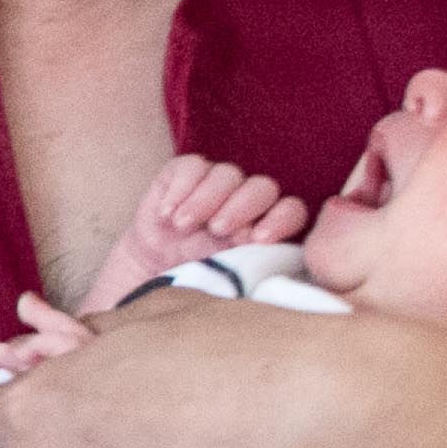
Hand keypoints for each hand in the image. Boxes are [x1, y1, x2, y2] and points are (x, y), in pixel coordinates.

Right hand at [79, 153, 307, 308]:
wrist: (155, 274)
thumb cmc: (200, 280)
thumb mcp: (230, 280)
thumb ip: (251, 268)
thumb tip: (259, 256)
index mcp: (267, 227)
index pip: (291, 211)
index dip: (280, 220)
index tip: (259, 239)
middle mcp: (246, 201)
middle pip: (262, 187)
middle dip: (241, 207)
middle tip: (217, 230)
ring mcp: (217, 184)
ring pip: (226, 174)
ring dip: (206, 199)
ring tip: (183, 226)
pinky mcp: (184, 173)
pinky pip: (191, 166)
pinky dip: (180, 189)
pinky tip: (167, 214)